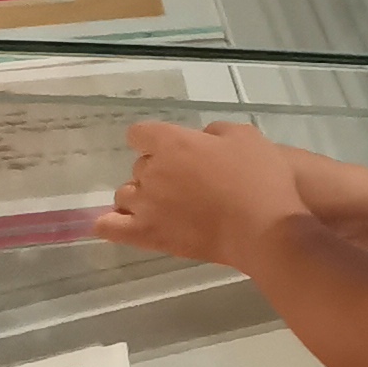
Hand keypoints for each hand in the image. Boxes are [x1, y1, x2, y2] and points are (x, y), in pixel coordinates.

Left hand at [100, 120, 304, 270]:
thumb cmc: (258, 177)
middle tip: (189, 179)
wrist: (260, 227)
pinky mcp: (143, 234)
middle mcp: (151, 171)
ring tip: (168, 204)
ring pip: (124, 194)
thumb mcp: (247, 136)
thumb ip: (216, 131)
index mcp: (174, 143)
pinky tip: (134, 222)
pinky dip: (113, 222)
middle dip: (159, 168)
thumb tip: (201, 139)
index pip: (140, 133)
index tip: (175, 147)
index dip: (155, 138)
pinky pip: (107, 226)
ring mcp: (144, 205)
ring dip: (142, 195)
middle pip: (139, 164)